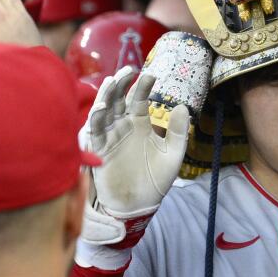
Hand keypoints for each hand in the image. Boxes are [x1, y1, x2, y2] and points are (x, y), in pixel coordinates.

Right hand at [80, 67, 190, 246]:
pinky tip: (102, 106)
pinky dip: (96, 117)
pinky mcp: (99, 149)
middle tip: (128, 70)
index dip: (143, 85)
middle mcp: (122, 126)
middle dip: (121, 83)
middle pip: (118, 98)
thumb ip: (178, 132)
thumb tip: (182, 106)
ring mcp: (109, 136)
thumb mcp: (173, 155)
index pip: (139, 98)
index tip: (150, 74)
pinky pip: (94, 130)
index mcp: (140, 123)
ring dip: (106, 95)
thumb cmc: (156, 180)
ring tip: (112, 81)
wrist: (139, 206)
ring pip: (104, 110)